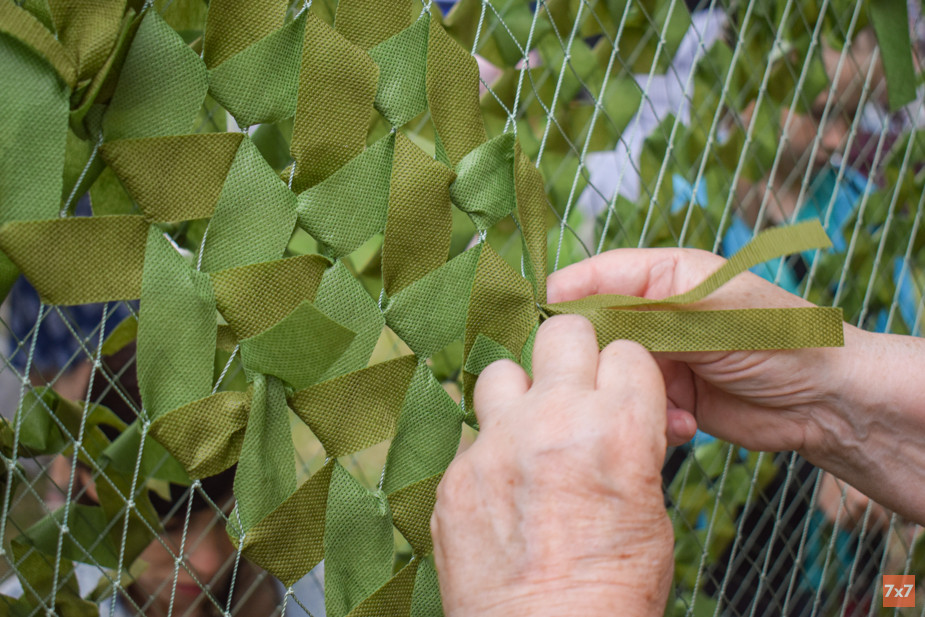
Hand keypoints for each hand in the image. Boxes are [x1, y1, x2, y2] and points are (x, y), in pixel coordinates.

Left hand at [431, 315, 673, 616]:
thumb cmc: (613, 589)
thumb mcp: (650, 508)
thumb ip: (630, 444)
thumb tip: (621, 417)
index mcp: (617, 428)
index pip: (624, 350)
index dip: (624, 374)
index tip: (618, 394)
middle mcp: (553, 421)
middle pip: (562, 333)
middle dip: (573, 355)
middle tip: (572, 389)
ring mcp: (496, 445)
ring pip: (501, 371)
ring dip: (518, 395)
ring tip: (527, 432)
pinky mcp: (456, 475)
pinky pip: (473, 438)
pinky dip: (490, 453)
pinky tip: (502, 490)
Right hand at [546, 247, 849, 454]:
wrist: (827, 402)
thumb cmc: (778, 338)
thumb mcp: (706, 313)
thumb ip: (637, 310)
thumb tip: (565, 306)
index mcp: (663, 276)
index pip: (591, 279)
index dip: (560, 300)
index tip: (536, 327)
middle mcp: (655, 314)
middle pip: (593, 332)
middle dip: (600, 361)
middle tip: (601, 382)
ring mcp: (661, 357)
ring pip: (610, 377)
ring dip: (630, 396)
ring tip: (669, 406)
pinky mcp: (668, 396)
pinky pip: (634, 408)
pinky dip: (652, 420)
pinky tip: (684, 424)